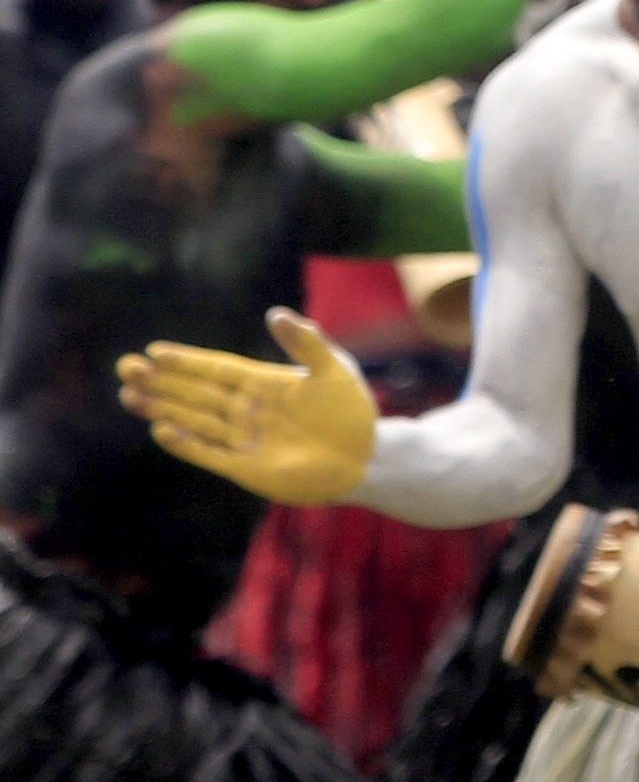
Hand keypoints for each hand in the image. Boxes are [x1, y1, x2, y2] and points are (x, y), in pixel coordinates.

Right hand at [123, 312, 376, 502]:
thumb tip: (277, 314)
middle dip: (162, 381)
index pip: (217, 369)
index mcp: (262, 384)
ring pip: (195, 420)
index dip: (188, 361)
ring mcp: (244, 439)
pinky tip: (162, 429)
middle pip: (196, 392)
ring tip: (129, 395)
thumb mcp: (334, 369)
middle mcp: (246, 410)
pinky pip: (211, 454)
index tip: (156, 351)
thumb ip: (307, 343)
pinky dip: (187, 444)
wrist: (368, 457)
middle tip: (126, 367)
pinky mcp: (248, 467)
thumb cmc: (352, 411)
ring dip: (163, 408)